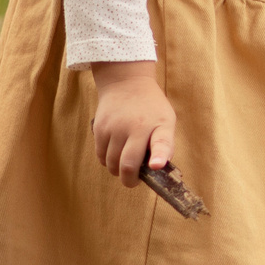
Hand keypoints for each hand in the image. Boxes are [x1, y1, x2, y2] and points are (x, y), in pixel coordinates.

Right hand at [90, 60, 175, 186]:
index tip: (156, 166)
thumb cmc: (150, 108)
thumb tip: (158, 167)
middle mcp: (134, 127)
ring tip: (125, 163)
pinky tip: (115, 153)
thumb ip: (165, 144)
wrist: (126, 84)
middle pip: (127, 165)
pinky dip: (107, 161)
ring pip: (111, 164)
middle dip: (130, 180)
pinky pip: (100, 156)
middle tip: (134, 179)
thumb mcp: (166, 120)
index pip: (161, 142)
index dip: (159, 156)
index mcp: (156, 126)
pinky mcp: (99, 129)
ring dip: (117, 170)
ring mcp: (113, 128)